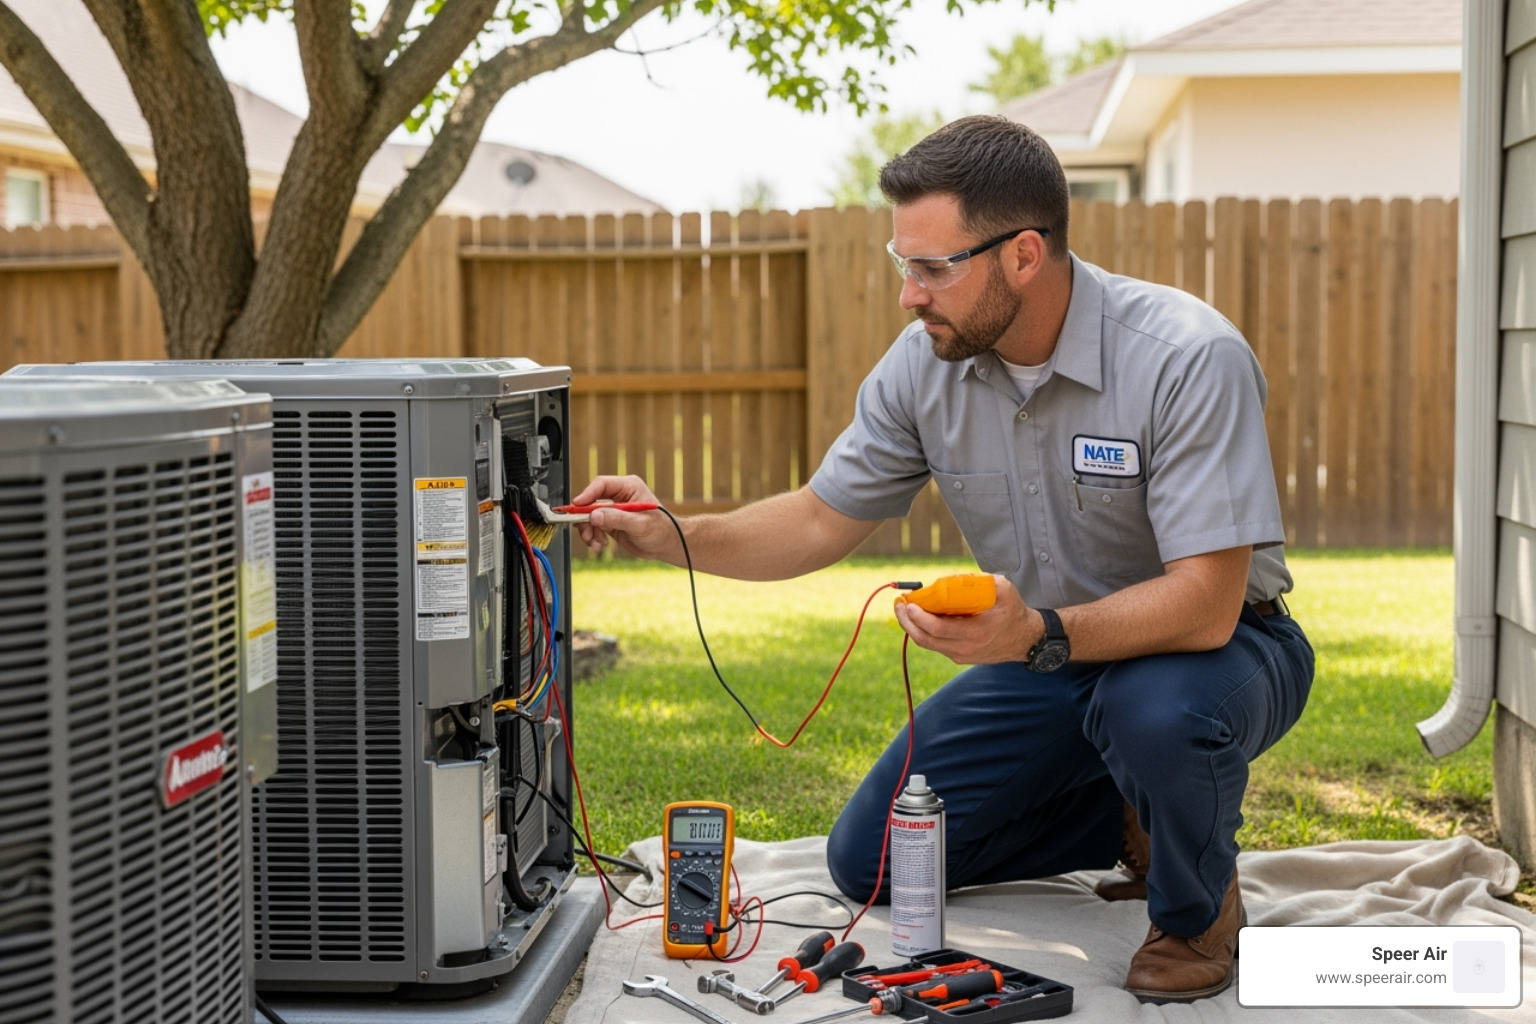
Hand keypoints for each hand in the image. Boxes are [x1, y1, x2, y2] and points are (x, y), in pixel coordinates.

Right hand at [570, 475, 675, 559]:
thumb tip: (594, 515)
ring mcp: (613, 509)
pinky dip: (592, 536)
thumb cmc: (662, 530)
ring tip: (594, 542)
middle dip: (585, 517)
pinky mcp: (610, 522)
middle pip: (591, 501)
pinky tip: (600, 544)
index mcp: (628, 487)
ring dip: (588, 530)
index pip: (601, 485)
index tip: (577, 506)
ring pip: (589, 515)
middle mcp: (619, 496)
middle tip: (585, 531)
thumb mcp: (639, 524)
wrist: (666, 545)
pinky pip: (593, 526)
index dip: (587, 494)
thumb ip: (616, 519)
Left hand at [893, 575, 1042, 664]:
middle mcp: (965, 648)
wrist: (1025, 639)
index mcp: (976, 632)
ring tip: (903, 609)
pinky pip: (934, 644)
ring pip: (927, 643)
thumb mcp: (1003, 590)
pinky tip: (918, 616)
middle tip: (898, 604)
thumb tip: (951, 579)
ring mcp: (960, 655)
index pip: (938, 629)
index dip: (919, 617)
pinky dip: (923, 631)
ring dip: (911, 626)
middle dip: (907, 621)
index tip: (908, 603)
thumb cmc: (1013, 611)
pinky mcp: (958, 656)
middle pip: (925, 639)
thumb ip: (980, 582)